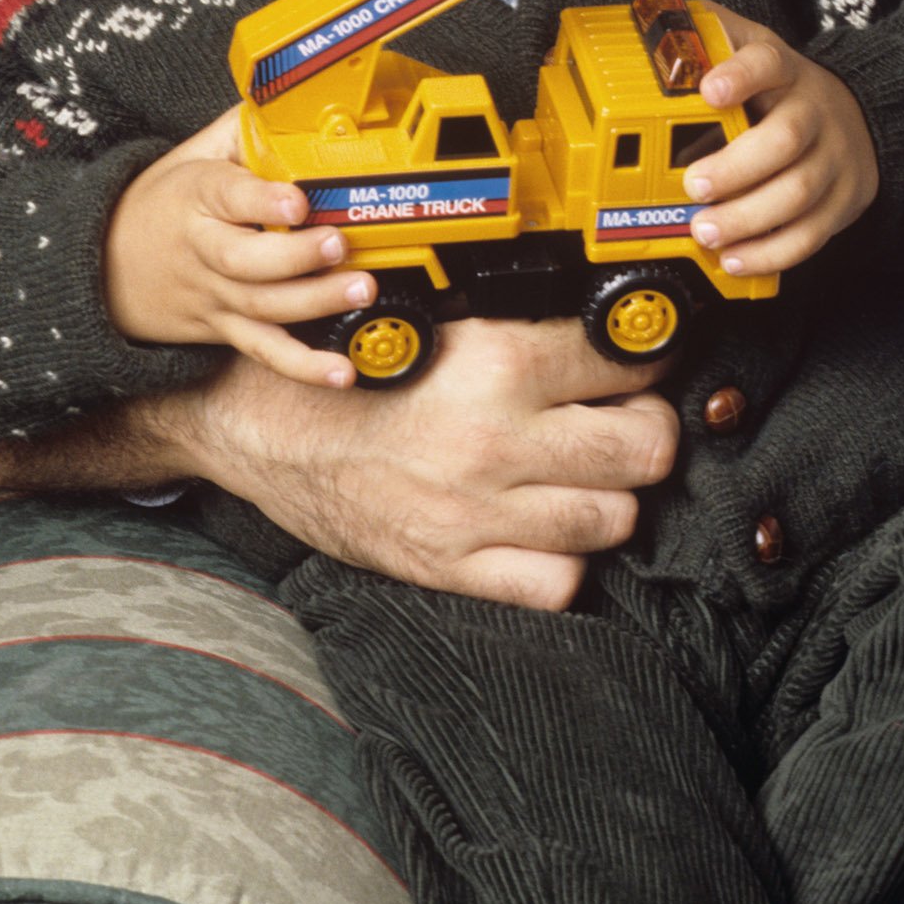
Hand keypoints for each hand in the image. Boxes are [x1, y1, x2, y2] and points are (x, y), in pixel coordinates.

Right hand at [0, 317, 686, 607]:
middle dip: (647, 430)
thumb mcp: (441, 321)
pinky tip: (548, 530)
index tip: (643, 354)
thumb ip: (523, 326)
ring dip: (611, 495)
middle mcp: (498, 440)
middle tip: (626, 418)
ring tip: (586, 473)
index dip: (650, 353)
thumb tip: (603, 318)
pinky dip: (566, 562)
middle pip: (648, 447)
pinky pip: (559, 584)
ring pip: (616, 517)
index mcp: (501, 363)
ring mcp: (478, 512)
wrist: (252, 426)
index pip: (633, 359)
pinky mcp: (452, 567)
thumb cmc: (343, 367)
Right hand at [105, 106, 369, 388]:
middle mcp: (203, 251)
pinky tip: (343, 372)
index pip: (227, 198)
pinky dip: (303, 366)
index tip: (298, 200)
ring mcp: (213, 297)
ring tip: (362, 290)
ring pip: (262, 308)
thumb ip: (243, 128)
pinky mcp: (223, 330)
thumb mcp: (190, 155)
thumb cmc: (163, 202)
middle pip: (246, 261)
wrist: (101, 268)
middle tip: (340, 244)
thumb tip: (293, 96)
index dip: (262, 200)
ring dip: (315, 303)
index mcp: (197, 198)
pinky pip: (263, 351)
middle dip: (297, 256)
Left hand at [681, 8, 878, 274]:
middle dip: (737, 167)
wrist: (856, 115)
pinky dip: (771, 253)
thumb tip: (651, 24)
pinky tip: (734, 258)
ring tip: (705, 231)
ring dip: (747, 218)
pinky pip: (811, 234)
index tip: (708, 90)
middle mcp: (815, 111)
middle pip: (787, 137)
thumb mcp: (751, 47)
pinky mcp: (844, 200)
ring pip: (799, 192)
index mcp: (785, 71)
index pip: (767, 63)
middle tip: (695, 186)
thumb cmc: (780, 88)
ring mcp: (834, 158)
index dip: (740, 75)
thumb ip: (707, 35)